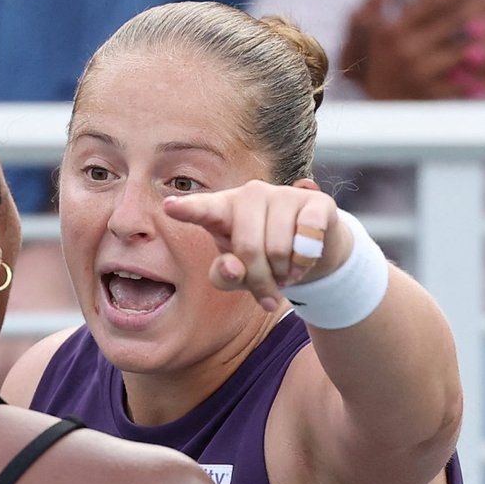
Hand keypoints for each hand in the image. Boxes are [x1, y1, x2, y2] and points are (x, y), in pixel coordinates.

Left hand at [163, 179, 343, 313]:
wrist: (311, 251)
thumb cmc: (263, 260)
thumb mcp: (238, 275)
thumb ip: (225, 276)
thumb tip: (233, 268)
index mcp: (223, 210)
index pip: (203, 209)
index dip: (187, 209)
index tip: (169, 207)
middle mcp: (251, 194)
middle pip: (248, 248)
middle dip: (260, 280)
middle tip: (269, 289)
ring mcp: (283, 194)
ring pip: (278, 249)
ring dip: (284, 274)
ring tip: (285, 271)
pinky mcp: (314, 201)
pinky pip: (306, 240)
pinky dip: (305, 262)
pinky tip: (305, 259)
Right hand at [343, 0, 484, 99]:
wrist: (376, 108)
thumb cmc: (378, 61)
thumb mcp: (369, 26)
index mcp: (394, 30)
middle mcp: (408, 50)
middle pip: (454, 20)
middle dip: (484, 3)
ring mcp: (421, 74)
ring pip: (465, 49)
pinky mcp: (434, 95)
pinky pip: (467, 80)